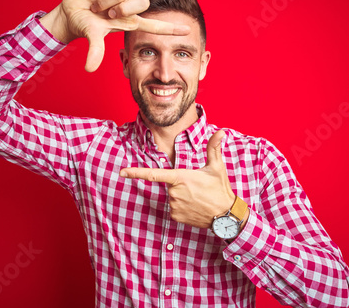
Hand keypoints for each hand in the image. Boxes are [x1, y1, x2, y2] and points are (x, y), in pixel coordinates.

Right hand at [40, 0, 189, 71]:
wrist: (70, 13)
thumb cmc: (86, 26)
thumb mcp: (92, 36)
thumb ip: (95, 51)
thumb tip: (89, 69)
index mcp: (130, 21)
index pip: (154, 26)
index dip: (170, 28)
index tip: (188, 29)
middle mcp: (128, 6)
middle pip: (142, 3)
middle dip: (122, 9)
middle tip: (108, 15)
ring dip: (103, 2)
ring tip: (95, 6)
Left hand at [120, 130, 237, 227]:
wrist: (226, 216)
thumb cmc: (220, 189)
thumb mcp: (217, 167)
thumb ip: (213, 148)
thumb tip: (220, 131)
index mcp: (180, 177)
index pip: (153, 174)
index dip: (136, 172)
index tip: (122, 172)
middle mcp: (174, 192)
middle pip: (170, 184)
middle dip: (181, 184)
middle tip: (198, 188)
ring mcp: (173, 206)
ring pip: (172, 196)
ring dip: (182, 195)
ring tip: (198, 198)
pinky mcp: (175, 216)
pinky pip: (174, 208)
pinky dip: (182, 206)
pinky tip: (195, 207)